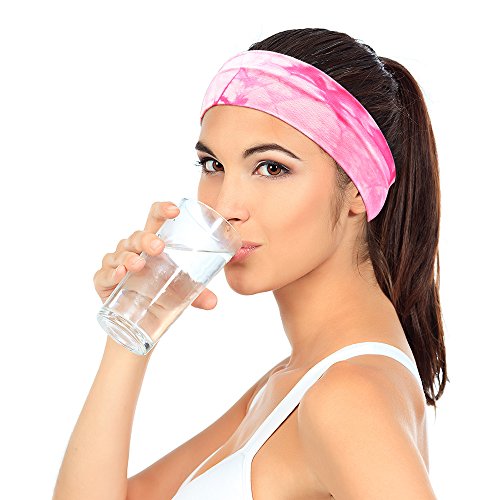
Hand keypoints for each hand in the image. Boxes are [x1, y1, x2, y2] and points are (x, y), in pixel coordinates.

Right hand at [93, 201, 217, 308]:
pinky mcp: (104, 281)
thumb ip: (197, 294)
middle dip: (147, 239)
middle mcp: (133, 249)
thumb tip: (213, 302)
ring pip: (121, 252)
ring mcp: (117, 263)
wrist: (139, 319)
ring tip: (138, 264)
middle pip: (138, 235)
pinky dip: (111, 273)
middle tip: (159, 247)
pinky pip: (105, 273)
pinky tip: (120, 274)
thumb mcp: (181, 292)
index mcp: (153, 243)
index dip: (163, 210)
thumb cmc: (160, 293)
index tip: (175, 210)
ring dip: (129, 257)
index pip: (155, 218)